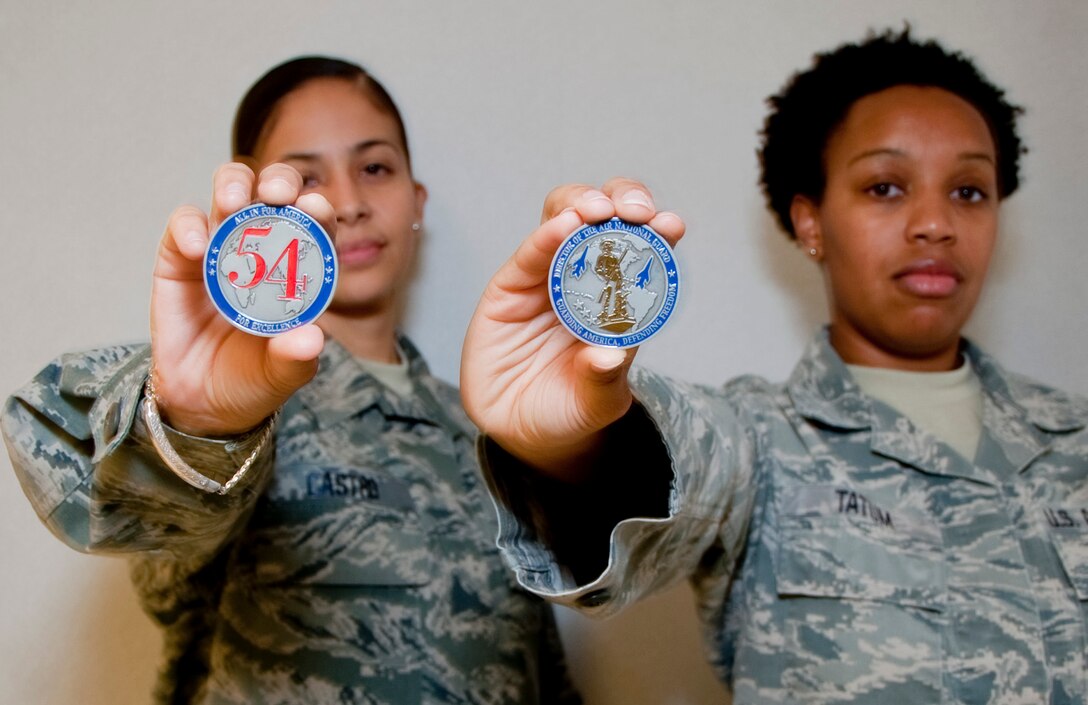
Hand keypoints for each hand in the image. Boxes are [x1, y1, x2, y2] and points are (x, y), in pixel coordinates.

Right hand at [149, 163, 334, 435]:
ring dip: (234, 186)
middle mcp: (263, 249)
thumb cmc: (251, 381)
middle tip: (278, 194)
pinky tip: (197, 247)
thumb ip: (295, 358)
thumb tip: (312, 338)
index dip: (318, 211)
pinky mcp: (180, 256)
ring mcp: (222, 247)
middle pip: (275, 195)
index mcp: (298, 269)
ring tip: (233, 202)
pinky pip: (184, 224)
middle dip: (280, 181)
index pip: (316, 227)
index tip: (316, 210)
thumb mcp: (280, 375)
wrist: (200, 402)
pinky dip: (190, 226)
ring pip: (230, 192)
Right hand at [460, 178, 683, 475]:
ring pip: (565, 217)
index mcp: (622, 300)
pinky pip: (528, 253)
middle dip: (624, 200)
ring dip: (583, 203)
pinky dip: (545, 234)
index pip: (645, 251)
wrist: (519, 432)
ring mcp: (547, 277)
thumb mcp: (595, 404)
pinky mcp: (511, 286)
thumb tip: (609, 355)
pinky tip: (562, 226)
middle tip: (637, 211)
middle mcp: (587, 278)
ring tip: (597, 210)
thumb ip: (603, 380)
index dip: (658, 231)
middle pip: (606, 218)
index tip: (671, 225)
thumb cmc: (569, 411)